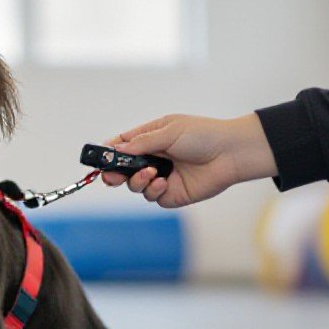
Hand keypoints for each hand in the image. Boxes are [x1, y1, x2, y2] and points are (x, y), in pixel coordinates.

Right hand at [102, 113, 276, 207]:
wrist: (230, 154)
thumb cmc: (203, 135)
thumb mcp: (169, 131)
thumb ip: (141, 142)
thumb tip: (116, 149)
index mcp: (150, 139)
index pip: (121, 146)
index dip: (108, 153)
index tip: (98, 159)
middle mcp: (152, 159)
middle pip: (121, 170)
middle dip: (113, 174)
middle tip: (111, 177)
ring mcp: (160, 177)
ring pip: (134, 185)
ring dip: (137, 181)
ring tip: (152, 173)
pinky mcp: (170, 194)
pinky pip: (151, 197)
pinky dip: (154, 190)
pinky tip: (165, 182)